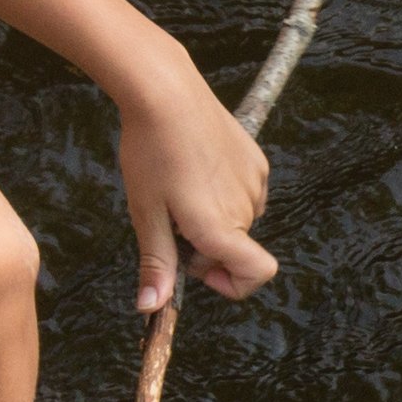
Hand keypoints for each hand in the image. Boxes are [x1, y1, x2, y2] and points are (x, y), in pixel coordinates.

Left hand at [117, 66, 278, 317]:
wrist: (166, 93)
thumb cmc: (150, 153)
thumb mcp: (145, 213)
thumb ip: (156, 263)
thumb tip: (152, 309)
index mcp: (220, 227)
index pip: (256, 275)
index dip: (231, 284)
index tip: (197, 267)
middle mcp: (246, 208)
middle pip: (236, 249)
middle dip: (206, 246)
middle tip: (169, 217)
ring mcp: (255, 182)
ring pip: (240, 221)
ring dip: (216, 218)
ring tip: (179, 187)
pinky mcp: (256, 159)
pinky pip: (246, 192)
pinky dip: (225, 193)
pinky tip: (196, 167)